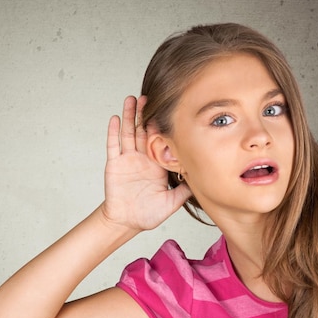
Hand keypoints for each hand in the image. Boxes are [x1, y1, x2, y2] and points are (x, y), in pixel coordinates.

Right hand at [101, 96, 191, 230]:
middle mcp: (142, 158)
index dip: (163, 126)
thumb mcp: (172, 202)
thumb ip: (185, 190)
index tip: (169, 110)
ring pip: (129, 133)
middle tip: (151, 96)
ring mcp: (127, 159)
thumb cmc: (148, 215)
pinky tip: (116, 118)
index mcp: (157, 164)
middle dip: (146, 114)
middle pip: (144, 130)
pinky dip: (114, 132)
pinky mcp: (114, 164)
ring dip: (131, 116)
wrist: (126, 222)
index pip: (160, 140)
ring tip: (133, 99)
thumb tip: (203, 179)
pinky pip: (113, 145)